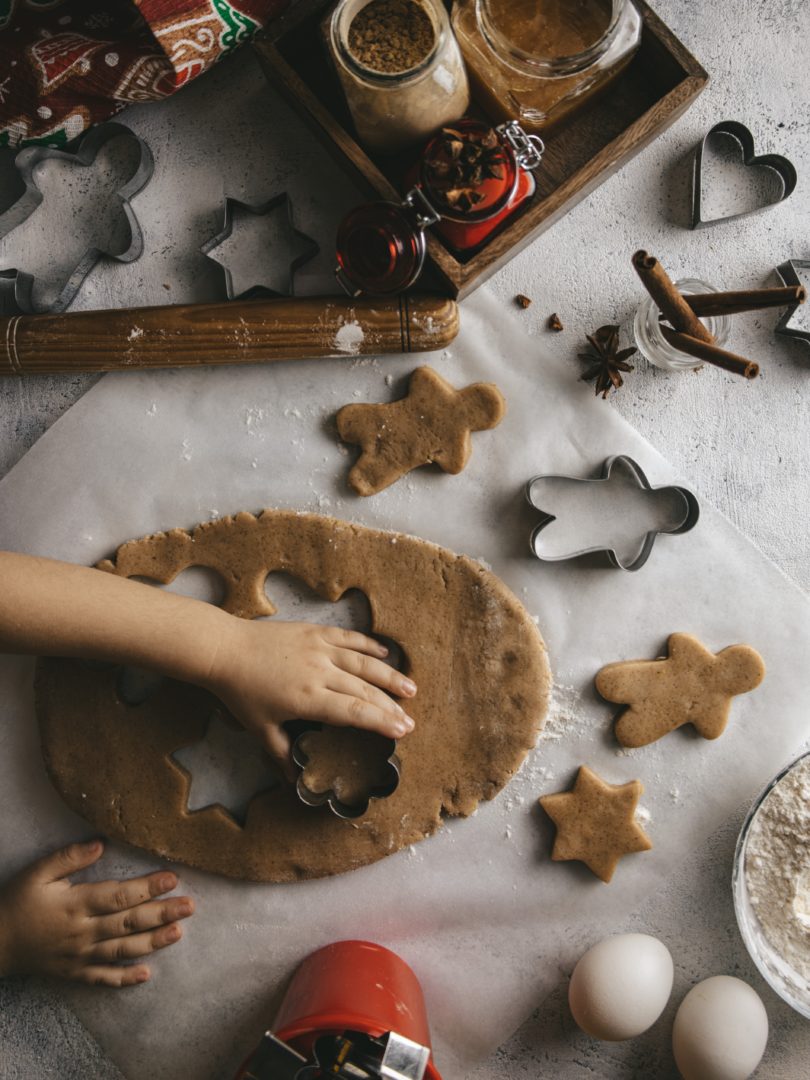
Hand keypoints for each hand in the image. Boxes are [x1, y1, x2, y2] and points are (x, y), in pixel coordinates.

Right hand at [0, 840, 193, 985]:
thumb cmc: (17, 902)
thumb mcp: (37, 872)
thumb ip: (69, 857)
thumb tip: (101, 843)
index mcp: (76, 904)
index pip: (119, 895)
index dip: (148, 887)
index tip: (173, 878)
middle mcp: (82, 932)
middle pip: (128, 922)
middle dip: (162, 913)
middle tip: (190, 906)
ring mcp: (79, 956)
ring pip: (122, 950)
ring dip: (152, 942)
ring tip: (179, 932)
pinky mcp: (74, 973)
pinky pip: (102, 979)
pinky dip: (124, 979)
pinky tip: (147, 974)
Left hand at [204, 620, 416, 776]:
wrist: (225, 650)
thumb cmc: (241, 691)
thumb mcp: (260, 728)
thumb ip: (281, 753)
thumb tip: (293, 781)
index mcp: (308, 699)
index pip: (355, 713)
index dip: (381, 722)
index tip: (402, 731)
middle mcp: (319, 672)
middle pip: (364, 691)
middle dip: (391, 706)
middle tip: (410, 720)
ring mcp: (319, 649)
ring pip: (363, 663)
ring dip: (389, 676)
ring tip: (410, 688)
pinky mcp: (314, 631)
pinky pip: (348, 637)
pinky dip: (369, 644)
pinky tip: (385, 653)